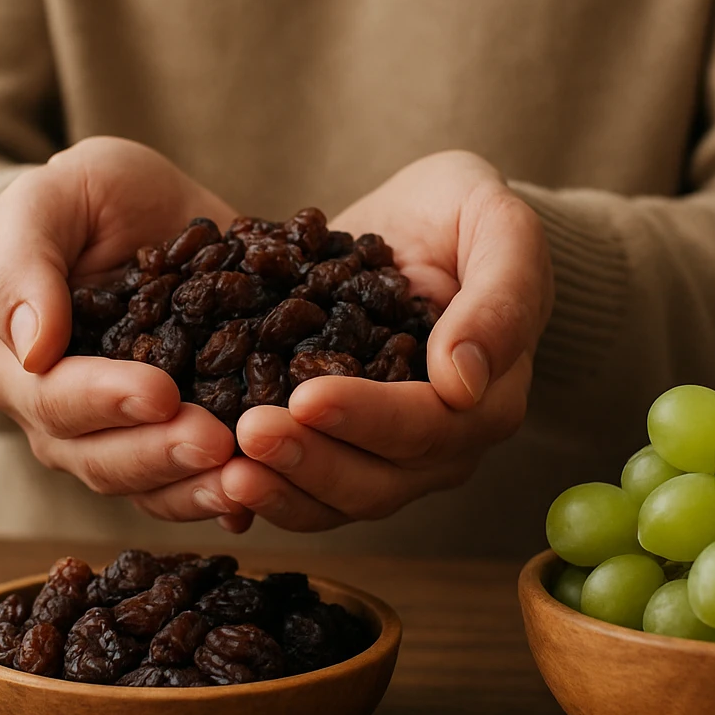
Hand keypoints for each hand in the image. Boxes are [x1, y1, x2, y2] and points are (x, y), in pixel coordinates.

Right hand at [0, 137, 248, 525]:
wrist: (147, 213)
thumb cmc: (86, 200)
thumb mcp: (46, 202)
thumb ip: (23, 267)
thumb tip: (31, 347)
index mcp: (23, 369)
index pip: (55, 400)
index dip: (105, 401)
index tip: (159, 393)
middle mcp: (69, 422)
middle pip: (104, 461)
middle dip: (161, 455)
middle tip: (216, 441)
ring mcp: (127, 441)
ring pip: (154, 489)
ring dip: (199, 490)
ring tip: (250, 478)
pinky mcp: (183, 443)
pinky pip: (198, 488)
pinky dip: (231, 498)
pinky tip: (268, 493)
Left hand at [221, 151, 551, 530]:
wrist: (425, 219)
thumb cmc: (469, 215)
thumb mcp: (501, 227)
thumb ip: (500, 298)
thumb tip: (465, 382)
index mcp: (488, 400)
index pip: (430, 427)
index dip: (369, 419)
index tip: (308, 397)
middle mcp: (441, 444)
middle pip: (378, 480)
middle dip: (311, 461)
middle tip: (248, 434)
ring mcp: (387, 456)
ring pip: (335, 499)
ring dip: (280, 489)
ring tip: (224, 468)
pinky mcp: (337, 448)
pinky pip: (301, 489)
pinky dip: (261, 491)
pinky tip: (213, 480)